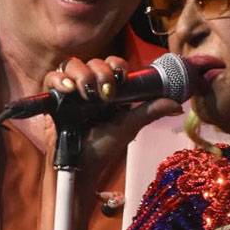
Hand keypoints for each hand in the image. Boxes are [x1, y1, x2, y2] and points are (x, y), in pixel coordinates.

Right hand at [42, 55, 182, 195]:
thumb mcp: (129, 127)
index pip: (112, 63)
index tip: (122, 76)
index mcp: (108, 89)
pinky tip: (68, 90)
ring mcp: (70, 91)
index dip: (116, 64)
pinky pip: (51, 78)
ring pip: (72, 65)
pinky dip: (58, 80)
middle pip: (93, 61)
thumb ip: (150, 112)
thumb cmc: (104, 148)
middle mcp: (89, 87)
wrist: (80, 168)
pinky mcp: (52, 99)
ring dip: (81, 74)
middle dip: (101, 71)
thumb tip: (178, 105)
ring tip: (86, 92)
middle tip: (105, 92)